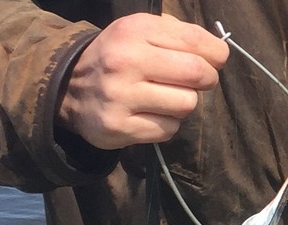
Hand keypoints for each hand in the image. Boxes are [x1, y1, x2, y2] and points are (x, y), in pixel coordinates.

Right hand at [56, 14, 227, 149]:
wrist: (70, 88)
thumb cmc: (117, 57)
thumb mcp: (139, 32)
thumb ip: (177, 35)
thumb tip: (217, 52)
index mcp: (135, 31)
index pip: (194, 40)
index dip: (216, 54)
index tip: (216, 60)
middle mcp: (126, 61)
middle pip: (196, 74)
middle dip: (207, 79)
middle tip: (198, 82)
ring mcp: (122, 97)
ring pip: (185, 104)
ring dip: (184, 104)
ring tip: (168, 99)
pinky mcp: (121, 127)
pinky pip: (168, 129)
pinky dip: (168, 124)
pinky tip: (152, 115)